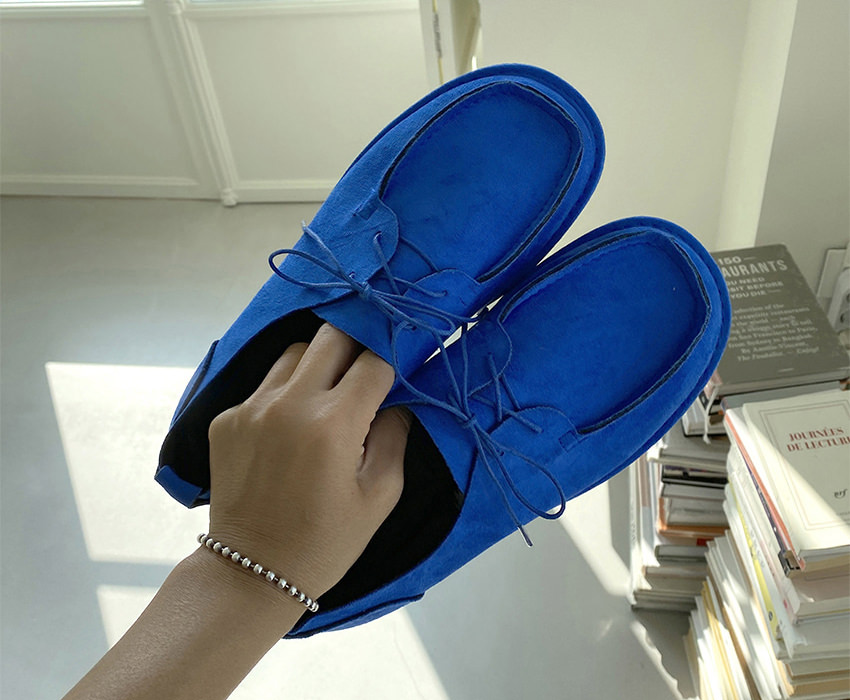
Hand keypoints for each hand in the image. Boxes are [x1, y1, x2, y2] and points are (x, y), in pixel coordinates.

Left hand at [206, 323, 409, 599]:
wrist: (251, 572)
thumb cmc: (326, 541)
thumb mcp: (379, 496)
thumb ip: (394, 437)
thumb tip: (397, 401)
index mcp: (334, 424)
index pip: (373, 362)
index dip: (391, 363)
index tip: (396, 372)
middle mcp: (289, 404)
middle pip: (332, 337)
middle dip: (356, 346)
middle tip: (364, 372)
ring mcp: (251, 408)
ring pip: (295, 353)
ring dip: (319, 365)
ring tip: (326, 397)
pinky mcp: (226, 418)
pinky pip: (265, 384)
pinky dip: (286, 393)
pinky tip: (290, 428)